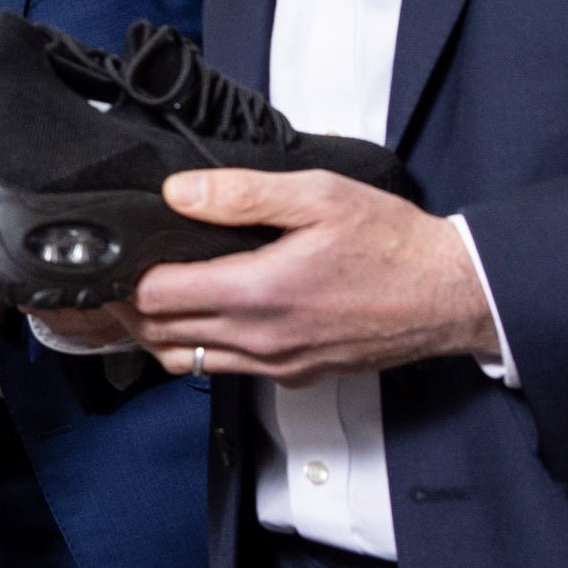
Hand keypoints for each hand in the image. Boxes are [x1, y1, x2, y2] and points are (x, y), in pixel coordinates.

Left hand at [72, 168, 496, 383]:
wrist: (450, 294)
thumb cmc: (394, 244)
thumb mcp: (318, 196)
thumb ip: (242, 194)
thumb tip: (180, 193)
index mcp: (260, 293)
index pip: (156, 298)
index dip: (124, 277)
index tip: (116, 253)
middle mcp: (262, 340)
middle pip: (158, 336)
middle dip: (128, 306)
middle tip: (121, 272)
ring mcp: (277, 364)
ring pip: (184, 361)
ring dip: (158, 332)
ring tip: (153, 294)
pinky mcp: (294, 375)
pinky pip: (225, 369)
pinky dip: (198, 346)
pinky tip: (203, 314)